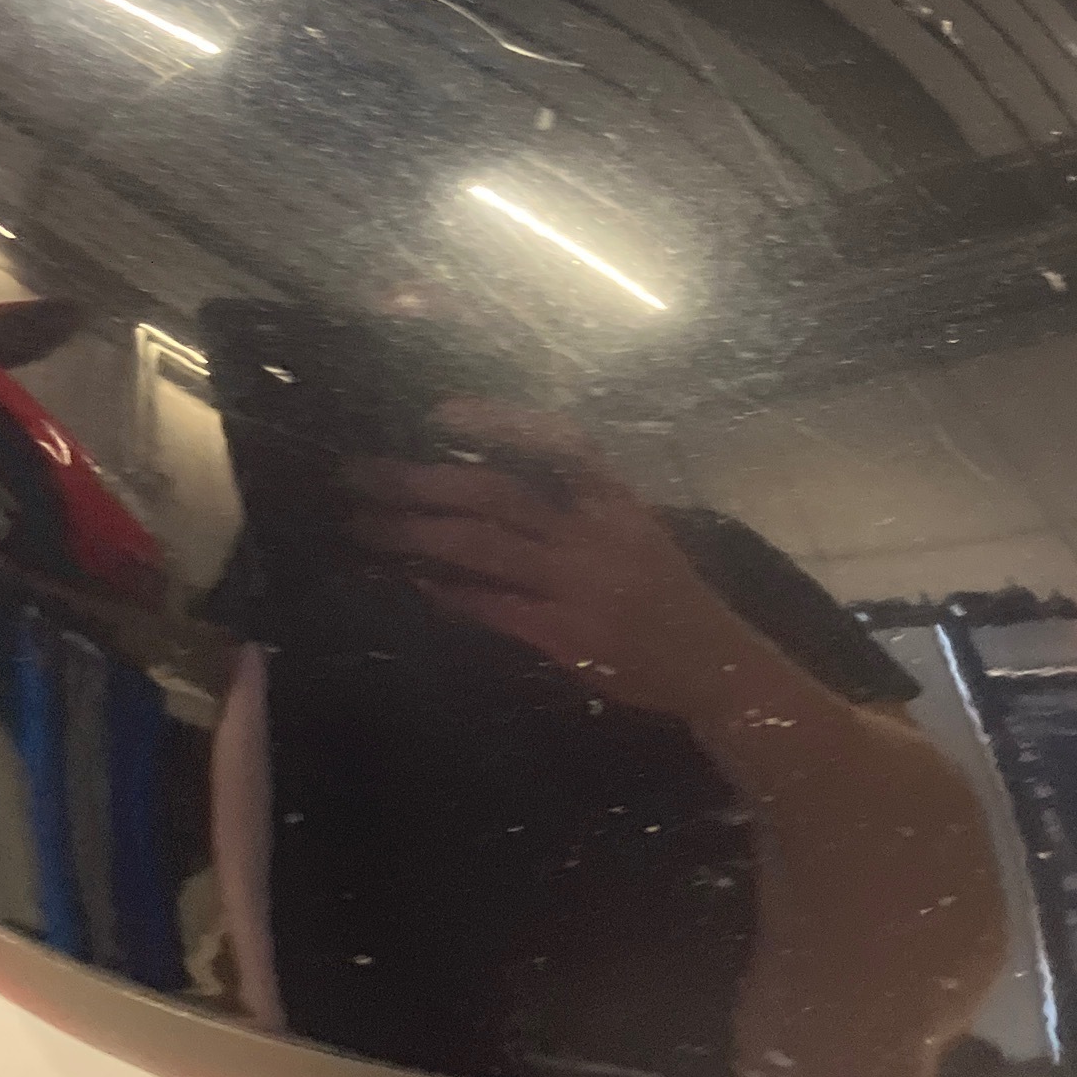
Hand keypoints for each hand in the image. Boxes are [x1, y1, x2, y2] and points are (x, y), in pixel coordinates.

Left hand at [346, 397, 761, 716]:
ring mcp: (581, 587)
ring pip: (485, 549)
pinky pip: (496, 609)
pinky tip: (412, 582)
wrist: (716, 664)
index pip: (558, 443)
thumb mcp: (634, 531)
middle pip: (499, 495)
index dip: (500, 423)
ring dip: (416, 535)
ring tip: (364, 526)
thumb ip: (573, 508)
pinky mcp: (569, 638)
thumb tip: (484, 484)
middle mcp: (596, 535)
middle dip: (423, 482)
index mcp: (616, 500)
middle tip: (360, 473)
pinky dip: (450, 594)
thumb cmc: (667, 591)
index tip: (440, 412)